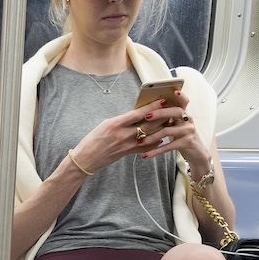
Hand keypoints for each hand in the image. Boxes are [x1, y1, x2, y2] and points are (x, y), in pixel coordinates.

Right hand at [68, 93, 191, 175]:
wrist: (85, 159)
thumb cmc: (92, 140)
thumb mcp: (105, 124)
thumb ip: (122, 120)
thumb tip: (137, 114)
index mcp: (115, 124)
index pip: (138, 113)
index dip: (153, 106)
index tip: (163, 100)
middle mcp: (123, 134)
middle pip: (148, 124)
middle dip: (162, 116)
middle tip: (172, 109)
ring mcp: (126, 145)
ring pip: (149, 135)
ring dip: (161, 127)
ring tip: (169, 121)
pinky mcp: (128, 153)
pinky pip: (146, 147)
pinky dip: (155, 141)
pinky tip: (161, 137)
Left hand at [136, 87, 206, 172]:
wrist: (196, 153)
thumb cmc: (181, 137)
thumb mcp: (177, 125)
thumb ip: (167, 118)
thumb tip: (147, 111)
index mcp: (184, 114)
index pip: (184, 101)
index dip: (181, 96)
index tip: (174, 91)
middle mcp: (188, 120)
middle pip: (175, 112)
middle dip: (159, 113)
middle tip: (146, 116)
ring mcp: (188, 131)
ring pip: (168, 131)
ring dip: (152, 136)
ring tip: (140, 141)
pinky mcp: (186, 143)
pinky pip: (168, 146)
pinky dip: (155, 151)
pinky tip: (145, 155)